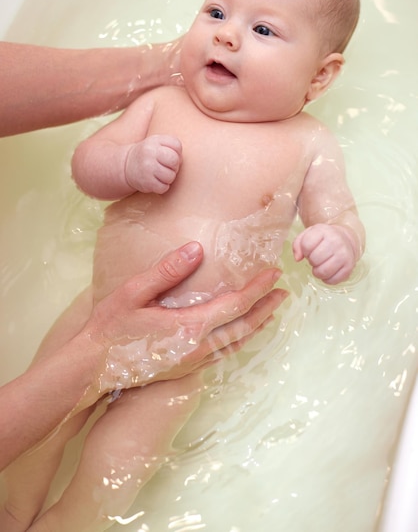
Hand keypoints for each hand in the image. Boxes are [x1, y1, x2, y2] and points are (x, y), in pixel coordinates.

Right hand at [85, 241, 285, 393]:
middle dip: (266, 307)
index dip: (258, 288)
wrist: (92, 368)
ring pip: (237, 343)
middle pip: (244, 326)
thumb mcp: (133, 293)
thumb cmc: (110, 328)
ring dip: (258, 324)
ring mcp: (193, 362)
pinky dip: (240, 340)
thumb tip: (196, 250)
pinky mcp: (186, 369)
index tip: (275, 273)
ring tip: (272, 310)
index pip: (235, 305)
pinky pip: (223, 353)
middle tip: (284, 291)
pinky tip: (242, 333)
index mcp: (188, 326)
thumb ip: (166, 271)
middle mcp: (197, 347)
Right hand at [125, 134, 181, 193]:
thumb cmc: (149, 155)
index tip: (169, 157)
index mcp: (155, 140)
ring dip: (169, 178)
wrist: (126, 166)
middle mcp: (150, 152)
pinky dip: (162, 187)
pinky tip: (156, 182)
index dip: (177, 153)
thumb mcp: (157, 144)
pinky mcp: (146, 182)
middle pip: (174, 160)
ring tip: (161, 175)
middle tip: (167, 168)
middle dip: (174, 166)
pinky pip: (164, 187)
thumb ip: (171, 147)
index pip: (177, 145)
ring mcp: (147, 167)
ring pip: (170, 176)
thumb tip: (181, 161)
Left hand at [292, 223, 357, 284]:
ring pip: (323, 272)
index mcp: (324, 231)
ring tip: (321, 265)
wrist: (345, 239)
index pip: (306, 245)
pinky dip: (327, 279)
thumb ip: (298, 244)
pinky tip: (328, 270)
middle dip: (312, 261)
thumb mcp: (308, 234)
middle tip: (316, 257)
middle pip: (314, 260)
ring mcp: (344, 255)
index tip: (310, 249)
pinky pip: (332, 281)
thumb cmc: (323, 238)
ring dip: (318, 272)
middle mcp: (336, 242)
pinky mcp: (349, 267)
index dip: (305, 250)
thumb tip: (297, 258)